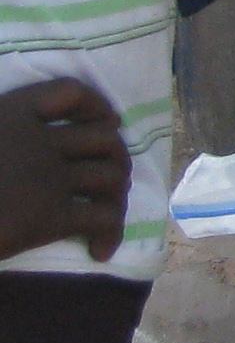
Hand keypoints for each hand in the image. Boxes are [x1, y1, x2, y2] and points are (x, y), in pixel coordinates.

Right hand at [0, 80, 129, 261]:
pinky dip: (111, 233)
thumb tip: (15, 148)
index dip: (97, 106)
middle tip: (108, 179)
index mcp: (7, 114)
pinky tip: (100, 250)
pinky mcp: (50, 216)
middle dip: (115, 157)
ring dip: (116, 194)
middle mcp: (37, 140)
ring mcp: (48, 177)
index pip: (69, 92)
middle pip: (104, 138)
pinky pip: (103, 218)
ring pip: (111, 175)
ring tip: (105, 212)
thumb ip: (3, 136)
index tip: (108, 121)